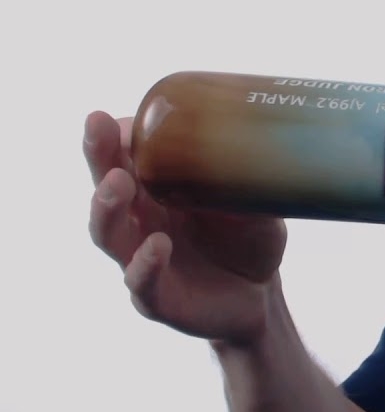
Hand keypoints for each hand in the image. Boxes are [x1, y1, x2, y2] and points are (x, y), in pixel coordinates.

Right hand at [84, 110, 287, 346]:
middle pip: (106, 185)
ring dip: (107, 206)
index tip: (117, 115)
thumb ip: (250, 184)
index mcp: (157, 191)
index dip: (114, 136)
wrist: (259, 297)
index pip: (124, 157)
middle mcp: (140, 221)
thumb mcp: (255, 207)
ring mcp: (142, 259)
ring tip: (116, 183)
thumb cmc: (247, 240)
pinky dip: (145, 264)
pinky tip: (157, 246)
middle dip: (98, 155)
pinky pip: (142, 282)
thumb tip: (257, 144)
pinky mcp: (157, 297)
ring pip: (109, 233)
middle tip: (97, 126)